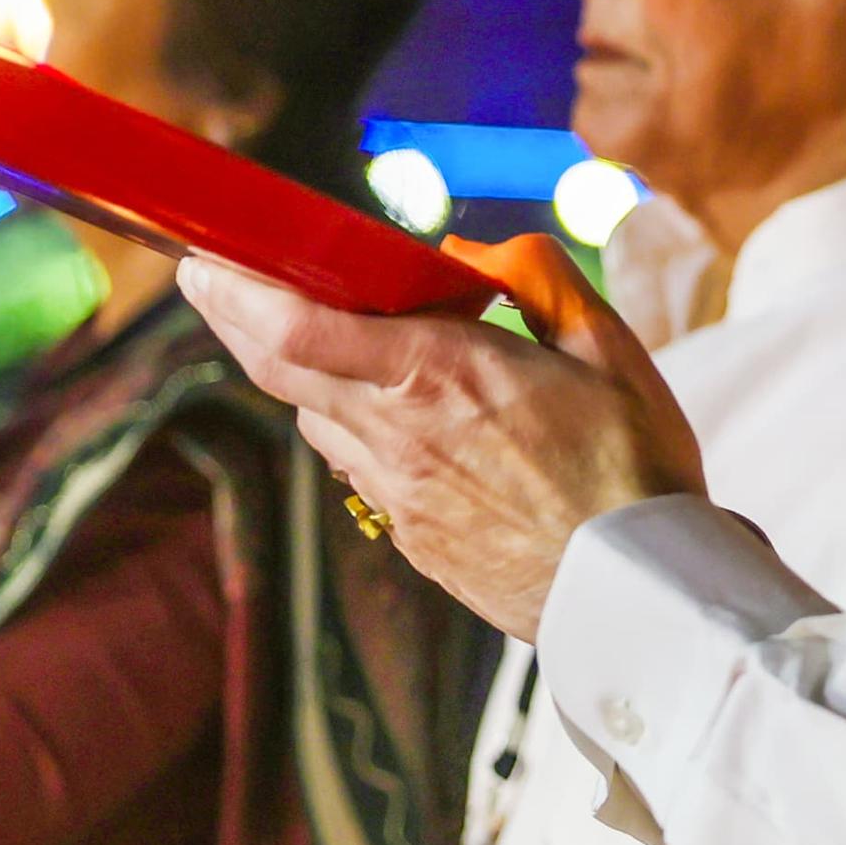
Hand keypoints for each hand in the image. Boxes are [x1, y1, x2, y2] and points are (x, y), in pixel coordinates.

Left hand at [179, 241, 704, 642]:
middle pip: (282, 372)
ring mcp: (400, 496)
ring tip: (300, 336)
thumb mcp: (605, 345)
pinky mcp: (413, 540)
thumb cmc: (634, 464)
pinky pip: (361, 470)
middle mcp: (400, 437)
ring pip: (318, 423)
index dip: (239, 292)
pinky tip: (384, 414)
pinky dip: (351, 428)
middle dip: (235, 317)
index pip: (302, 330)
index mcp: (439, 375)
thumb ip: (536, 278)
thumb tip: (472, 252)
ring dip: (297, 375)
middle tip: (208, 278)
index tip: (203, 259)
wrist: (642, 593)